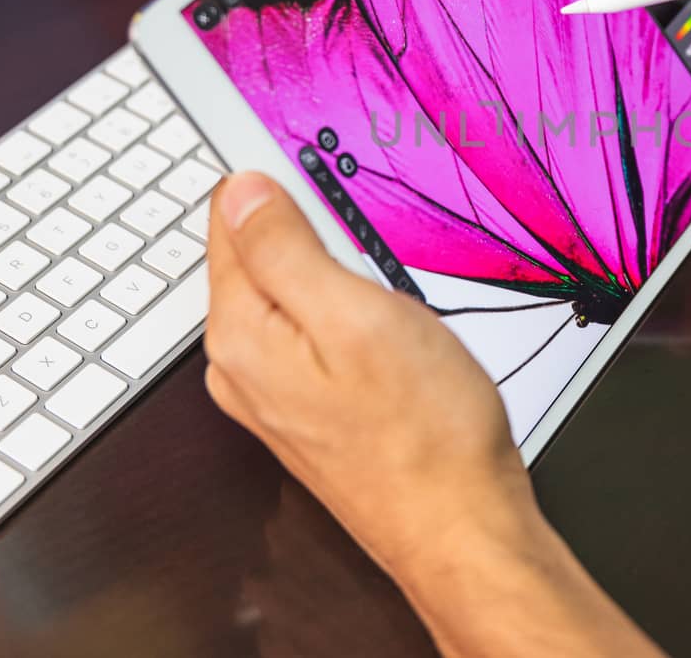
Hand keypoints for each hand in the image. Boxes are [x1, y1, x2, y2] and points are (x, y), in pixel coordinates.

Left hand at [205, 172, 666, 657]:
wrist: (460, 528)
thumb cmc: (424, 433)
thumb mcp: (358, 317)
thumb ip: (287, 250)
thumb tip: (243, 191)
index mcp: (242, 334)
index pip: (229, 218)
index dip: (274, 180)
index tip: (316, 163)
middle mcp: (241, 367)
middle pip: (256, 256)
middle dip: (308, 229)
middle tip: (370, 235)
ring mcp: (274, 394)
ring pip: (290, 295)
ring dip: (333, 273)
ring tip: (386, 284)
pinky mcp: (310, 410)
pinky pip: (312, 334)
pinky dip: (344, 313)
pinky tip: (386, 327)